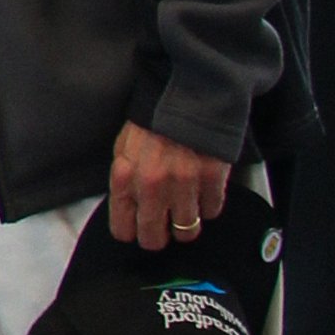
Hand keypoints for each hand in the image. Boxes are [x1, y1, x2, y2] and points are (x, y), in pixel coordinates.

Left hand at [110, 120, 232, 250]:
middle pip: (154, 238)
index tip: (137, 232)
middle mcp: (152, 185)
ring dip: (186, 225)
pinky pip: (212, 211)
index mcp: (124, 177)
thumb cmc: (153, 122)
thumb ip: (124, 181)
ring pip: (187, 230)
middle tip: (163, 230)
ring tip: (184, 212)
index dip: (131, 233)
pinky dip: (208, 208)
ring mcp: (183, 184)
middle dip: (158, 238)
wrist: (186, 96)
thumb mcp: (124, 148)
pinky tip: (202, 195)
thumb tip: (128, 209)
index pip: (123, 228)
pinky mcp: (212, 179)